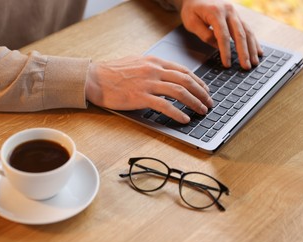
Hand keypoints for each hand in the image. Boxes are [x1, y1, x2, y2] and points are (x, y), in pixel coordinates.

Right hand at [85, 56, 212, 123]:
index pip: (183, 70)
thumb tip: (166, 75)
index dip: (198, 81)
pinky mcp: (140, 97)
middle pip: (186, 80)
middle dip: (201, 92)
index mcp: (154, 62)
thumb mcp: (136, 63)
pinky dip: (178, 113)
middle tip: (208, 102)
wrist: (94, 78)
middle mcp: (154, 71)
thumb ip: (152, 68)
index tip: (204, 89)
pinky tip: (184, 118)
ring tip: (202, 110)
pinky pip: (165, 106)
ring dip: (194, 102)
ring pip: (179, 92)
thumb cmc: (112, 72)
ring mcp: (148, 84)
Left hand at [178, 0, 262, 69]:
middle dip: (244, 52)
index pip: (223, 35)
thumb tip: (218, 47)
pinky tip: (258, 51)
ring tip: (255, 62)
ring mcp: (235, 12)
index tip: (227, 64)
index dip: (226, 51)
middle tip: (246, 67)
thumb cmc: (192, 10)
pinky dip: (253, 41)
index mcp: (216, 12)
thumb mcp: (191, 22)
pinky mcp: (237, 16)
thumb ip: (204, 34)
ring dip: (252, 48)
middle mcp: (229, 11)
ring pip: (247, 31)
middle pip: (240, 34)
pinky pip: (248, 29)